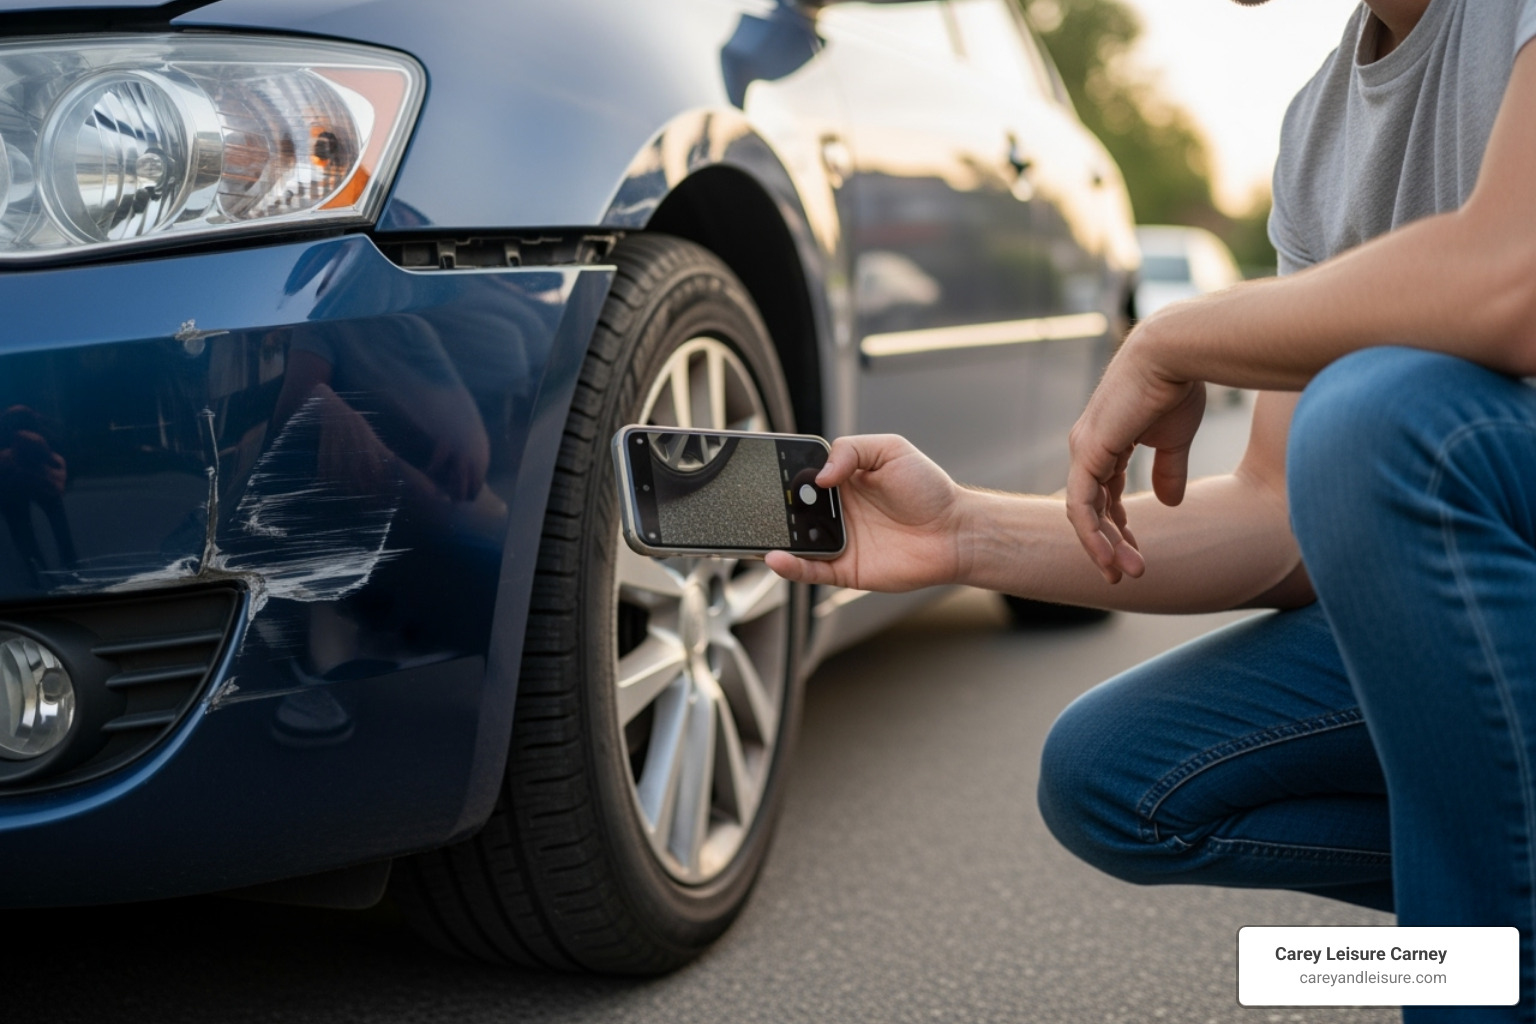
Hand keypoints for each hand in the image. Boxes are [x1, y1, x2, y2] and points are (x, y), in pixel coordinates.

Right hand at [765, 434, 964, 590]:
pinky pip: (811, 570)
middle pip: (793, 510)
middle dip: (774, 507)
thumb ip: (851, 450)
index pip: (802, 476)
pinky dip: (791, 568)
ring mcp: (839, 541)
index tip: (766, 470)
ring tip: (758, 532)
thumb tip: (820, 475)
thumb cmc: (929, 490)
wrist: (955, 532)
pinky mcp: (845, 569)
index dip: (783, 473)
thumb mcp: (891, 450)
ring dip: (775, 538)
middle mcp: (836, 512)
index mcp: (842, 481)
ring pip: (796, 542)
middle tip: (761, 504)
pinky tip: (777, 558)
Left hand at [1066, 329, 1206, 582]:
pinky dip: (1092, 533)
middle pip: (1091, 507)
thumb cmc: (1177, 386)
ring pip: (1084, 512)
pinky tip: (1107, 556)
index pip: (1104, 494)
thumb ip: (1168, 469)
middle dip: (1110, 544)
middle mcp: (1088, 447)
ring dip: (1103, 547)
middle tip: (1125, 575)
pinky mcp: (1088, 452)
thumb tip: (1169, 503)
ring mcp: (1084, 449)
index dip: (1118, 525)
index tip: (1136, 553)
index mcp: (1105, 443)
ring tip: (1124, 574)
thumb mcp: (1174, 438)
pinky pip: (1081, 504)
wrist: (1176, 354)